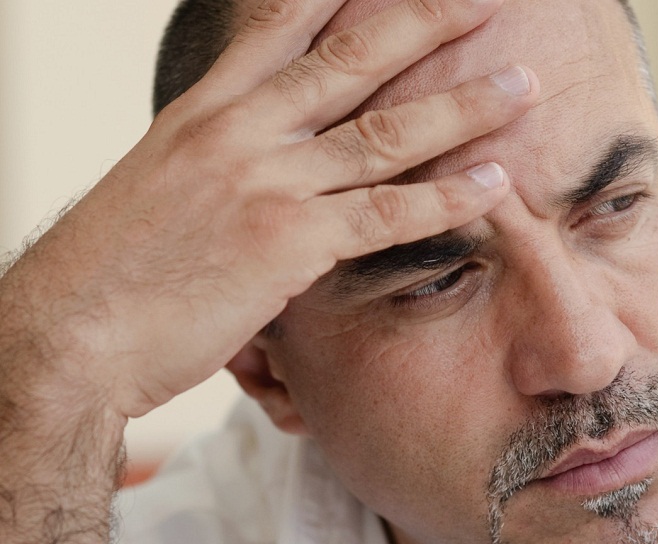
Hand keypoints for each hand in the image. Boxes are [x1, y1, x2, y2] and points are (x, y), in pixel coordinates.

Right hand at [0, 0, 535, 543]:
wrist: (69, 332)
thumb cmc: (114, 269)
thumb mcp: (160, 183)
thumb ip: (220, 155)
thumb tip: (262, 147)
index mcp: (205, 109)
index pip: (283, 22)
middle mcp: (241, 129)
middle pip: (353, 57)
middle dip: (424, 21)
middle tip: (484, 2)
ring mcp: (268, 181)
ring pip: (388, 130)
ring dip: (464, 105)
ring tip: (524, 85)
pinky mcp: (289, 242)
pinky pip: (389, 212)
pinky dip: (449, 197)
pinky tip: (496, 183)